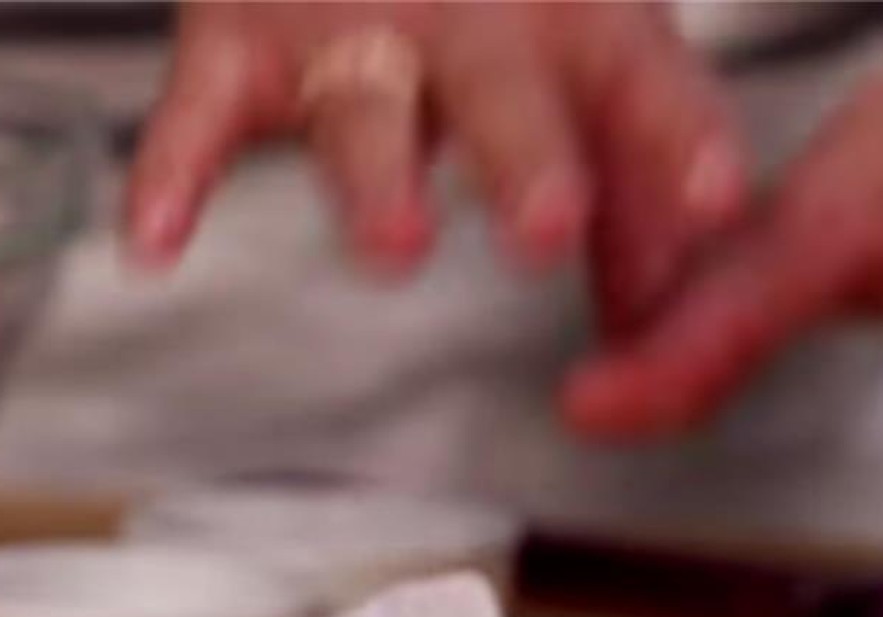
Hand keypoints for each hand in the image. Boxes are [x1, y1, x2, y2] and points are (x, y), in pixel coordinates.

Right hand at [126, 0, 744, 321]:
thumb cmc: (506, 1)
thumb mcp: (592, 71)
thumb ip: (639, 196)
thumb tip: (675, 314)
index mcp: (572, 23)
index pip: (639, 78)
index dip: (678, 137)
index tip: (716, 202)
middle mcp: (469, 20)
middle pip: (500, 92)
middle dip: (525, 157)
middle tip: (550, 224)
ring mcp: (353, 26)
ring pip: (361, 103)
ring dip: (375, 176)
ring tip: (397, 248)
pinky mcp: (242, 39)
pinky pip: (198, 107)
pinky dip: (173, 169)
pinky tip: (159, 240)